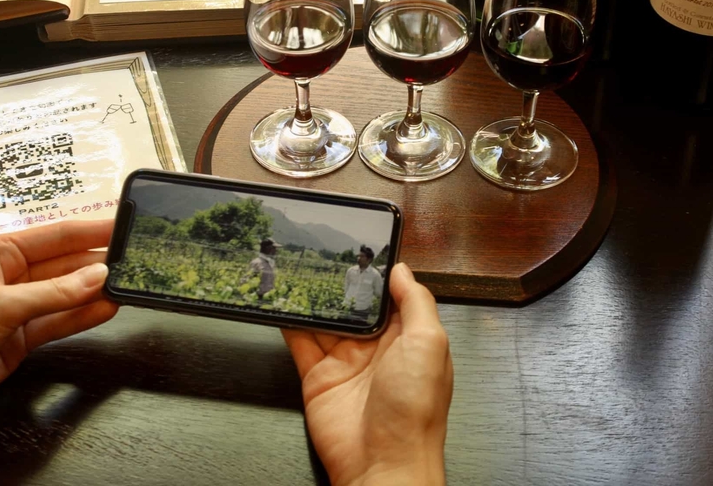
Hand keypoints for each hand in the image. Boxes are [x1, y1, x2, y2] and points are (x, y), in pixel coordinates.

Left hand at [0, 220, 118, 463]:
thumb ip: (54, 293)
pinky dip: (83, 316)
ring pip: (67, 293)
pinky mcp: (21, 336)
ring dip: (95, 291)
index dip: (92, 229)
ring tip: (131, 285)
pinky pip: (60, 320)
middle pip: (65, 263)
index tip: (125, 225)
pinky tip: (108, 309)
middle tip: (137, 261)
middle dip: (99, 262)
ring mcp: (17, 307)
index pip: (56, 235)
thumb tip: (98, 276)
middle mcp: (10, 276)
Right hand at [282, 263, 452, 485]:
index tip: (362, 248)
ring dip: (313, 298)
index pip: (392, 296)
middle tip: (323, 253)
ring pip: (324, 320)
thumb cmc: (415, 412)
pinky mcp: (318, 378)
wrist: (382, 464)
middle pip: (354, 306)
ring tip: (298, 268)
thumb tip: (403, 270)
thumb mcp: (429, 344)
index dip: (378, 273)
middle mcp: (378, 349)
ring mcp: (346, 363)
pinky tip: (283, 301)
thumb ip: (416, 302)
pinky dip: (290, 323)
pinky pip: (301, 343)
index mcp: (409, 339)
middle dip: (340, 282)